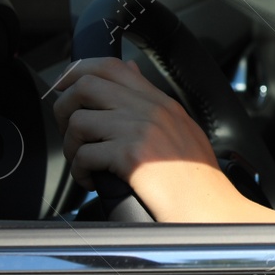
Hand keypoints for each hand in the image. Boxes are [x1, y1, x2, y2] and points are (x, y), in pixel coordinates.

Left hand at [52, 57, 248, 221]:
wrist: (209, 208)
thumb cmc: (196, 177)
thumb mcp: (180, 126)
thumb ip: (152, 100)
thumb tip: (130, 71)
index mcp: (160, 101)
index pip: (111, 66)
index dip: (78, 73)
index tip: (64, 90)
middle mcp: (150, 109)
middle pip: (86, 85)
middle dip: (64, 107)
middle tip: (69, 132)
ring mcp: (141, 130)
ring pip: (79, 121)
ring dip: (71, 146)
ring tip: (84, 163)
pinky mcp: (131, 155)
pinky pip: (84, 155)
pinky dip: (79, 172)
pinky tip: (92, 182)